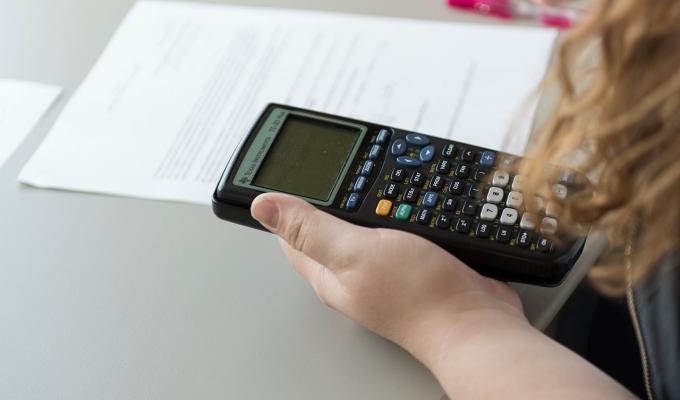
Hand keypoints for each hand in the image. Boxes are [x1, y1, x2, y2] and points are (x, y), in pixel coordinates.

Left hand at [250, 193, 526, 365]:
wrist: (474, 322)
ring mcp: (384, 267)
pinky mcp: (414, 262)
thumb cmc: (417, 297)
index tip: (286, 174)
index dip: (284, 202)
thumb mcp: (355, 252)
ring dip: (369, 197)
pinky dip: (400, 208)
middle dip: (332, 193)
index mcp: (327, 271)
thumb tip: (262, 206)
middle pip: (328, 224)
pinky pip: (399, 227)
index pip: (290, 234)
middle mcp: (352, 271)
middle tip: (335, 166)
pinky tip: (407, 196)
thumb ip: (310, 228)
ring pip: (366, 223)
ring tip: (369, 172)